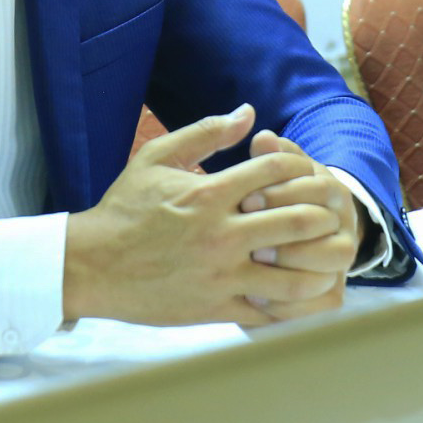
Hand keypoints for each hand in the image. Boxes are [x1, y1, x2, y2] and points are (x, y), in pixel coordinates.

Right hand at [63, 105, 350, 326]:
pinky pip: (268, 311)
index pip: (278, 172)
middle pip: (298, 221)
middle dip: (323, 216)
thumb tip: (248, 112)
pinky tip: (302, 293)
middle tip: (331, 216)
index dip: (301, 168)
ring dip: (318, 265)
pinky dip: (292, 304)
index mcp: (210, 193)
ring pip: (293, 275)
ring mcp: (220, 274)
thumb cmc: (124, 208)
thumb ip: (205, 132)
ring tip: (327, 258)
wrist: (91, 264)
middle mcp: (220, 234)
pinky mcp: (216, 307)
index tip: (306, 174)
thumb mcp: (157, 157)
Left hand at [236, 130, 360, 322]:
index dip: (283, 193)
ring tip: (254, 264)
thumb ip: (270, 159)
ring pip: (334, 262)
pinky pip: (323, 305)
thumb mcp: (273, 176)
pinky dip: (291, 303)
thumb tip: (262, 138)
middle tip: (250, 237)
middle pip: (331, 224)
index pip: (319, 187)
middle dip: (289, 231)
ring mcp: (340, 263)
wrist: (291, 241)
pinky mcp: (331, 296)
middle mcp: (344, 226)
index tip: (245, 200)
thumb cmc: (273, 203)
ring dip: (294, 262)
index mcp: (331, 191)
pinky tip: (254, 296)